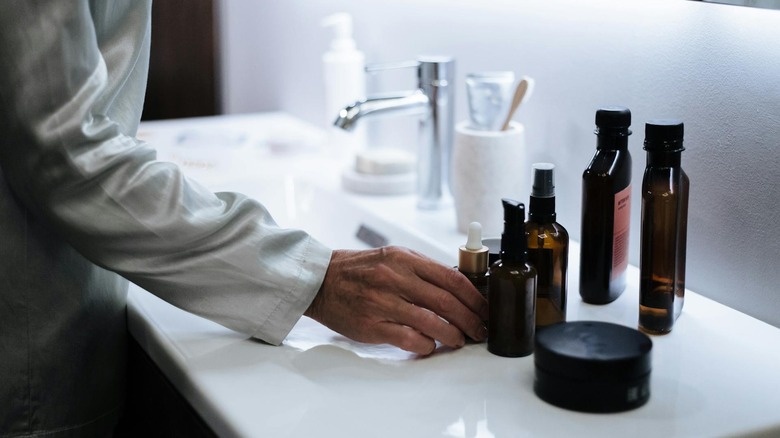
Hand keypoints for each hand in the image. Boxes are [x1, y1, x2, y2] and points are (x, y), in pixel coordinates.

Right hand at [304, 246, 488, 355]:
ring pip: (431, 322)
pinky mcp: (372, 325)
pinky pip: (409, 338)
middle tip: (480, 330)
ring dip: (452, 334)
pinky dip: (426, 344)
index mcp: (405, 259)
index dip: (475, 297)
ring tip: (460, 340)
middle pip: (447, 302)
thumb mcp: (393, 256)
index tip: (485, 309)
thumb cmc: (359, 270)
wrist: (321, 280)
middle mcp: (395, 278)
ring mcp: (383, 302)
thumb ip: (422, 270)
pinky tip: (430, 345)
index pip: (452, 278)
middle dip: (470, 319)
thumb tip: (458, 288)